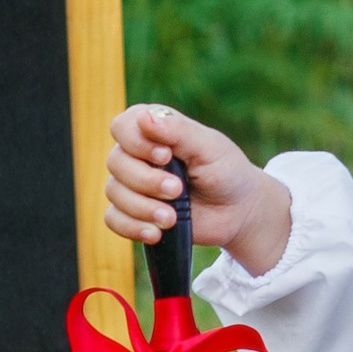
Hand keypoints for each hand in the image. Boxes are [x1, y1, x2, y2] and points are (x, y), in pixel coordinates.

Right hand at [105, 104, 291, 272]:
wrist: (238, 211)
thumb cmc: (225, 171)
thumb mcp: (209, 147)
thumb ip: (178, 131)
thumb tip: (144, 117)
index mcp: (153, 130)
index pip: (122, 127)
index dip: (136, 143)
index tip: (165, 156)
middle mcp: (136, 155)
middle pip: (116, 162)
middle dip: (146, 181)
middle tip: (177, 191)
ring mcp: (132, 185)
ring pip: (114, 192)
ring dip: (142, 208)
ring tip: (171, 218)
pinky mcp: (133, 213)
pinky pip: (114, 220)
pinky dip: (132, 228)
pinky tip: (156, 233)